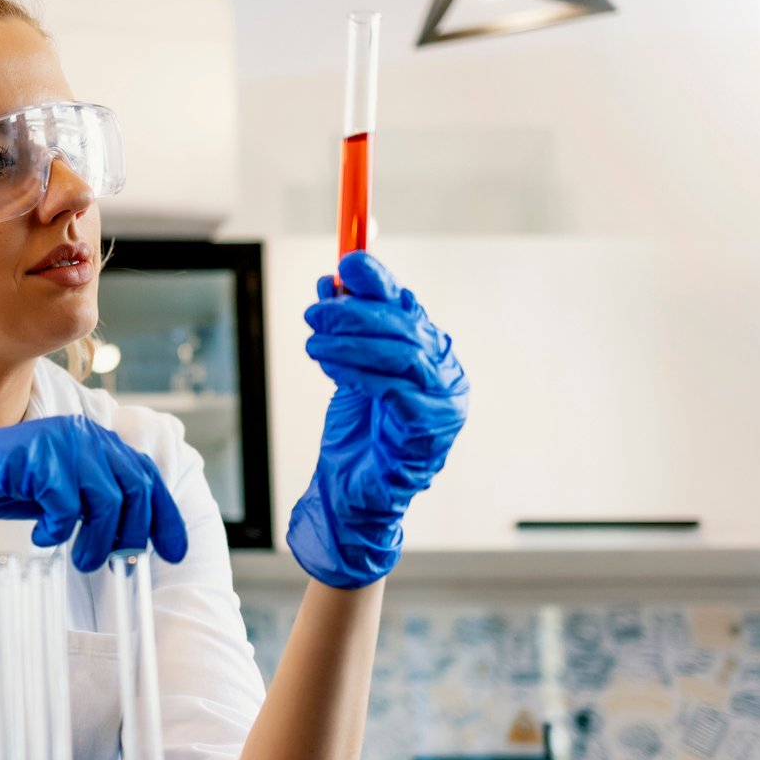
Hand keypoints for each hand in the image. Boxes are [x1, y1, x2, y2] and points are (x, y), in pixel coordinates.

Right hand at [0, 415, 188, 572]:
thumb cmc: (9, 489)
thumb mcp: (65, 497)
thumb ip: (99, 502)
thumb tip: (138, 534)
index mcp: (96, 441)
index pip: (146, 476)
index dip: (166, 516)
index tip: (174, 552)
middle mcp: (84, 434)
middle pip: (135, 487)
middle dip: (131, 532)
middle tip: (111, 561)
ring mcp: (61, 441)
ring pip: (106, 498)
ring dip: (97, 538)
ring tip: (81, 559)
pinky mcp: (37, 455)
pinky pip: (67, 503)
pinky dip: (60, 528)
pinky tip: (44, 537)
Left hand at [288, 251, 468, 587]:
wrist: (352, 494)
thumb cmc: (356, 433)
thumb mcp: (348, 368)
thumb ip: (347, 328)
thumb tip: (332, 282)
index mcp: (429, 354)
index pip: (406, 306)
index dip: (379, 282)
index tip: (347, 264)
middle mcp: (444, 374)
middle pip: (406, 326)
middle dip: (357, 312)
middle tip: (317, 310)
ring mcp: (443, 404)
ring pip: (402, 354)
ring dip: (352, 342)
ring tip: (314, 341)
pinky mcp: (428, 431)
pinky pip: (395, 389)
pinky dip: (361, 373)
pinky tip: (333, 372)